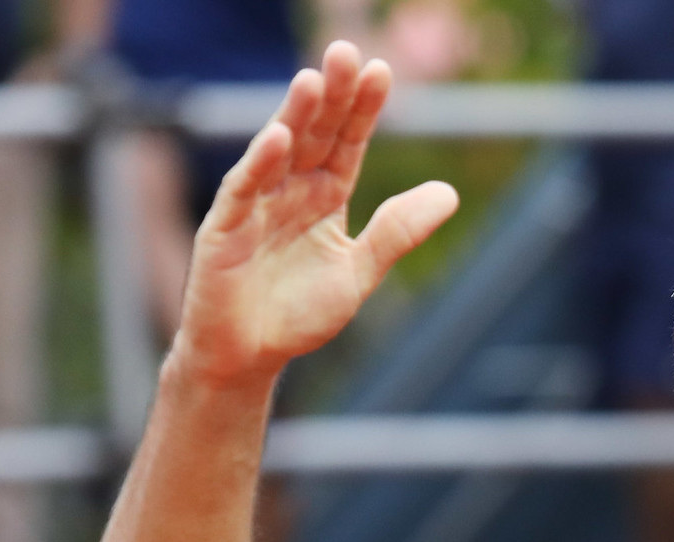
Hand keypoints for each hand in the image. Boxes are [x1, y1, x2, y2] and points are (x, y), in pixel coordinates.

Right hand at [173, 42, 458, 387]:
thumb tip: (449, 193)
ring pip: (278, 151)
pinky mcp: (224, 228)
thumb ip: (397, 232)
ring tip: (314, 79)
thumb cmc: (297, 315)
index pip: (347, 143)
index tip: (381, 72)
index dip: (362, 110)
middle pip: (314, 135)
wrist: (248, 356)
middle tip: (347, 52)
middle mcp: (289, 191)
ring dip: (295, 115)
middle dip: (331, 96)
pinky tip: (278, 137)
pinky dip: (260, 164)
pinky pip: (244, 190)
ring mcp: (255, 205)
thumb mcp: (359, 272)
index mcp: (324, 197)